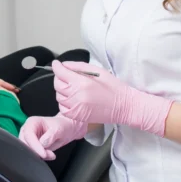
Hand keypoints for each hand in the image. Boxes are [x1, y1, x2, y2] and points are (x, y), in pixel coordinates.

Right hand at [18, 115, 87, 160]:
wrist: (66, 129)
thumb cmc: (62, 126)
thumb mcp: (59, 129)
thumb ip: (51, 136)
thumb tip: (42, 143)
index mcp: (32, 122)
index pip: (28, 135)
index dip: (35, 146)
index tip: (44, 154)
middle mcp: (27, 130)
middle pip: (25, 144)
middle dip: (37, 152)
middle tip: (50, 155)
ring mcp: (28, 139)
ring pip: (27, 151)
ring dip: (38, 155)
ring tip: (51, 154)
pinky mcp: (32, 146)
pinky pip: (32, 154)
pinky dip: (40, 157)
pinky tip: (49, 155)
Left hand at [53, 60, 170, 135]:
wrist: (123, 106)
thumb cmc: (113, 86)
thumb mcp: (97, 71)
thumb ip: (78, 66)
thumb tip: (64, 65)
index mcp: (81, 83)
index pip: (60, 73)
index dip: (57, 67)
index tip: (56, 64)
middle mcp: (76, 96)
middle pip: (57, 85)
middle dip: (59, 78)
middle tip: (66, 75)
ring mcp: (75, 108)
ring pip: (59, 96)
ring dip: (62, 90)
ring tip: (73, 87)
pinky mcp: (77, 117)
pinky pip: (62, 108)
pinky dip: (64, 102)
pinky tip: (74, 98)